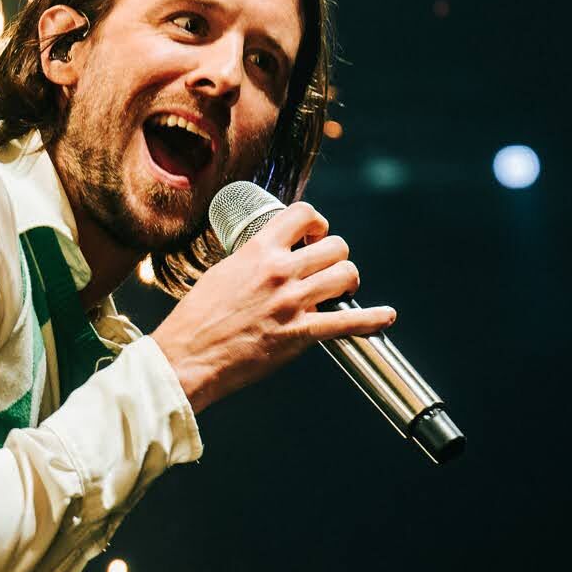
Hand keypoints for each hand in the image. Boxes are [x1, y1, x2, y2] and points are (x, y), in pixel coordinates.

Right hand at [148, 202, 397, 412]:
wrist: (187, 357)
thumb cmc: (196, 320)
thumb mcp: (220, 273)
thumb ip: (251, 261)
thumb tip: (270, 258)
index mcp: (257, 250)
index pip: (303, 214)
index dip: (317, 223)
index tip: (315, 235)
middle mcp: (279, 270)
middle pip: (335, 245)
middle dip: (335, 256)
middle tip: (326, 268)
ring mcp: (292, 302)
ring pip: (346, 274)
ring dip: (348, 281)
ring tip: (340, 290)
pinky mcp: (300, 333)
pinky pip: (348, 321)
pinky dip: (373, 319)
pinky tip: (384, 317)